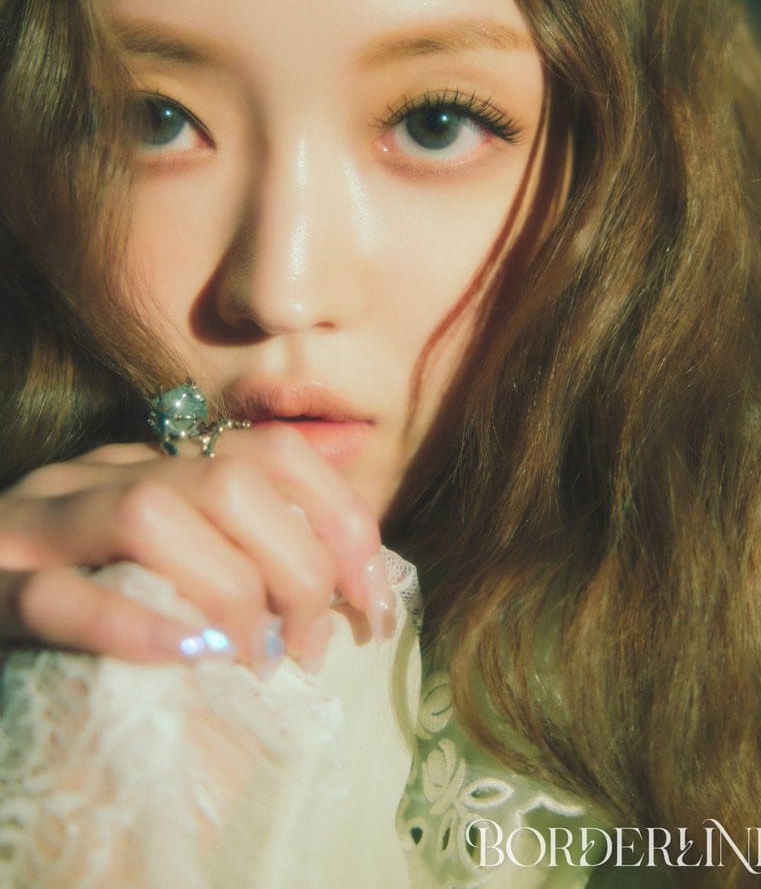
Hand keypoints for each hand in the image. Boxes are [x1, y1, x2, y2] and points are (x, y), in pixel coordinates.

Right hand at [0, 428, 394, 672]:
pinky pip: (58, 597)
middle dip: (296, 562)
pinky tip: (188, 655)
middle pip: (224, 479)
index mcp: (143, 469)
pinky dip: (131, 625)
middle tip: (310, 645)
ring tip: (256, 660)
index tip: (373, 595)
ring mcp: (35, 528)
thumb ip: (235, 559)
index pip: (266, 452)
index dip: (339, 517)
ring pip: (148, 514)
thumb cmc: (83, 621)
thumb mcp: (166, 572)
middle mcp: (94, 479)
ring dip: (228, 590)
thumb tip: (350, 582)